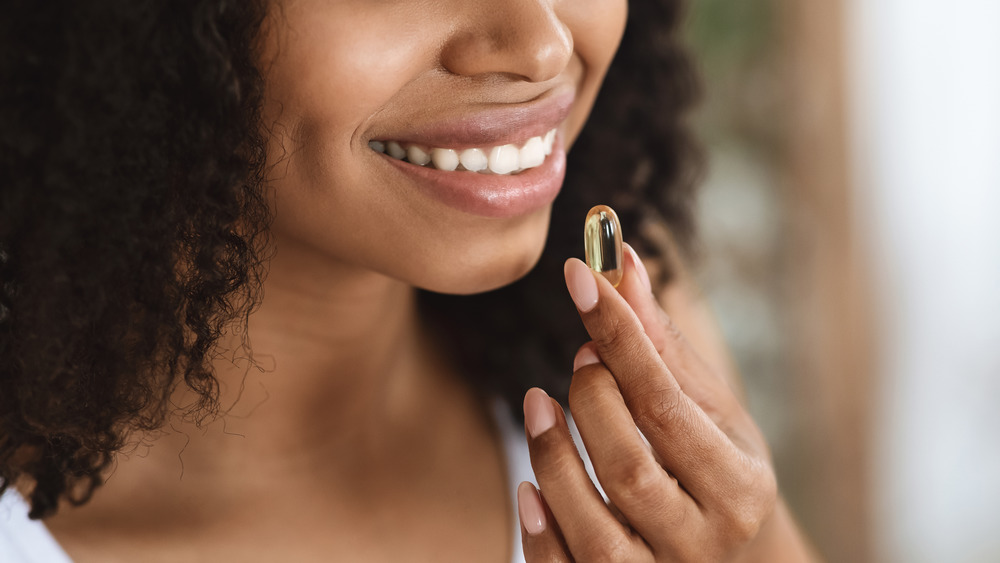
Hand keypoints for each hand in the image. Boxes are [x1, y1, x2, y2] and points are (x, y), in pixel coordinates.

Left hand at [517, 244, 780, 561]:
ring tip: (537, 404)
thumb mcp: (708, 414)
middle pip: (629, 466)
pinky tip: (529, 487)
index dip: (619, 336)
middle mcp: (705, 540)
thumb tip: (620, 261)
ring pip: (593, 527)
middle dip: (589, 400)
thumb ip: (661, 346)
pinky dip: (539, 531)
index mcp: (738, 486)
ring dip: (552, 456)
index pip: (666, 403)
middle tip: (579, 359)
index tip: (579, 276)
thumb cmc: (717, 474)